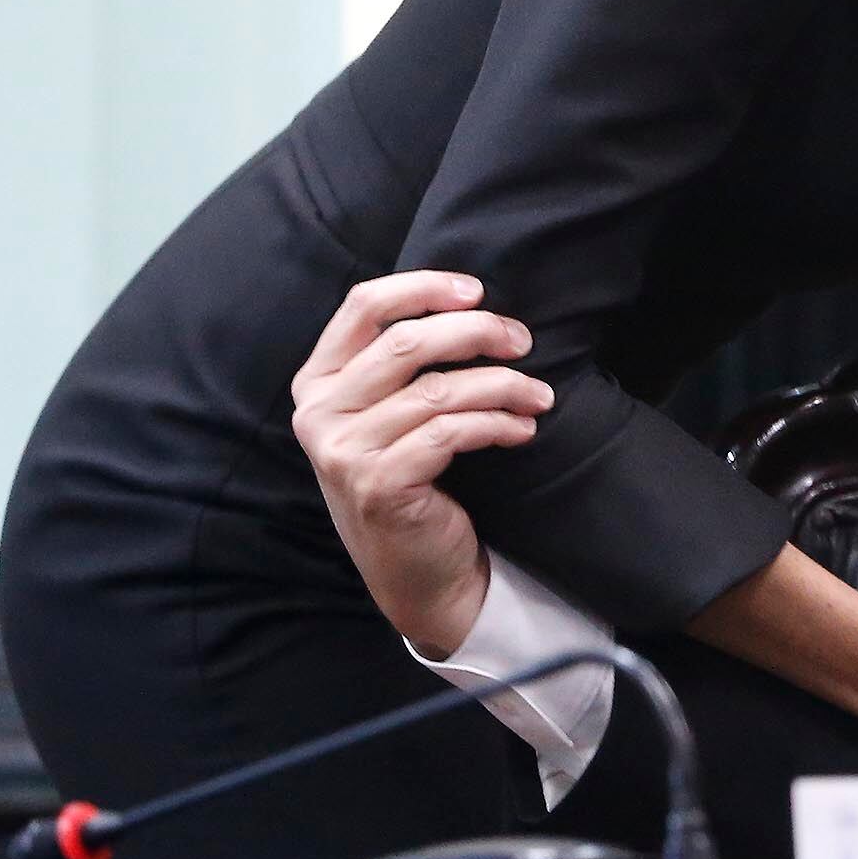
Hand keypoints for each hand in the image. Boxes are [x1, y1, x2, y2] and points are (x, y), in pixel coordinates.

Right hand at [289, 270, 549, 659]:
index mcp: (318, 381)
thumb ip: (405, 361)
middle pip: (406, 341)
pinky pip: (450, 433)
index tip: (477, 292)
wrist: (417, 570)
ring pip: (438, 390)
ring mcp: (342, 452)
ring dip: (503, 386)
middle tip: (523, 341)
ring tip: (539, 395)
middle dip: (478, 332)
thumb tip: (474, 301)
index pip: (363, 305)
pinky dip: (497, 423)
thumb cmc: (412, 476)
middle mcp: (318, 413)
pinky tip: (522, 429)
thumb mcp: (392, 412)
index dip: (424, 287)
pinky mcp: (376, 484)